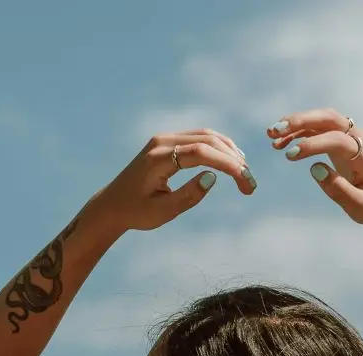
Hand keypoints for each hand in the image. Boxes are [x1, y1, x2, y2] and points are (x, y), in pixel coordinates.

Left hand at [92, 129, 255, 232]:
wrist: (112, 205)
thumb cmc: (136, 212)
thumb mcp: (162, 212)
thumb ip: (188, 196)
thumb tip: (213, 178)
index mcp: (158, 158)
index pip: (201, 152)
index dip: (227, 165)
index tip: (246, 182)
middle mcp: (162, 141)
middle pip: (208, 140)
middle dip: (233, 161)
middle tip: (250, 185)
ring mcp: (165, 139)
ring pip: (206, 136)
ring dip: (229, 153)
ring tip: (244, 176)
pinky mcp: (169, 143)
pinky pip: (199, 139)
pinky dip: (218, 149)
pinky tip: (232, 163)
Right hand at [268, 109, 362, 225]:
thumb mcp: (359, 207)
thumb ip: (338, 189)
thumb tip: (314, 169)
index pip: (336, 139)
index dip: (312, 145)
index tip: (290, 155)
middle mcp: (359, 139)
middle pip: (328, 118)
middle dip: (300, 121)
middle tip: (274, 130)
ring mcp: (351, 136)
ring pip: (322, 120)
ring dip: (296, 124)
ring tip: (272, 136)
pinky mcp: (342, 140)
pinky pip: (320, 129)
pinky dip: (300, 132)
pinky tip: (282, 142)